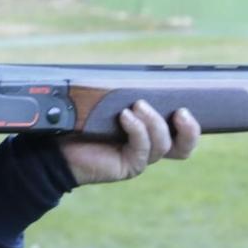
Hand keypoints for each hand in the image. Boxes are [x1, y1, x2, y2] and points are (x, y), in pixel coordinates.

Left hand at [58, 100, 200, 185]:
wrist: (56, 147)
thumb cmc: (80, 122)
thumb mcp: (108, 104)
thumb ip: (127, 97)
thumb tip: (142, 81)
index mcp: (149, 133)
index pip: (181, 133)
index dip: (191, 125)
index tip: (187, 105)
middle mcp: (148, 148)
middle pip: (183, 147)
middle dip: (189, 130)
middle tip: (181, 112)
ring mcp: (139, 158)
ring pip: (164, 144)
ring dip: (154, 122)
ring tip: (136, 106)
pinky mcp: (128, 166)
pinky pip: (142, 148)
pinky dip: (137, 129)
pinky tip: (125, 117)